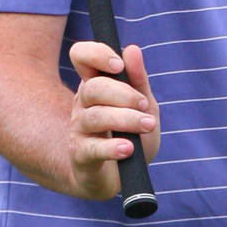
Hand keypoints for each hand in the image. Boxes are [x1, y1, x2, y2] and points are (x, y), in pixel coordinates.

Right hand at [66, 41, 160, 199]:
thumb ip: (138, 79)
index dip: (97, 54)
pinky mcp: (82, 156)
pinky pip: (93, 148)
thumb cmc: (131, 134)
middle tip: (144, 105)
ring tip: (148, 125)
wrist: (122, 177)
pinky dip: (113, 148)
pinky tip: (128, 149)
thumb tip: (132, 49)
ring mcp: (79, 130)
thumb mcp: (143, 105)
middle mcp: (83, 104)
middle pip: (93, 87)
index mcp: (96, 84)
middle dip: (124, 94)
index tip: (118, 65)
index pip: (81, 56)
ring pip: (96, 117)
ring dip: (126, 119)